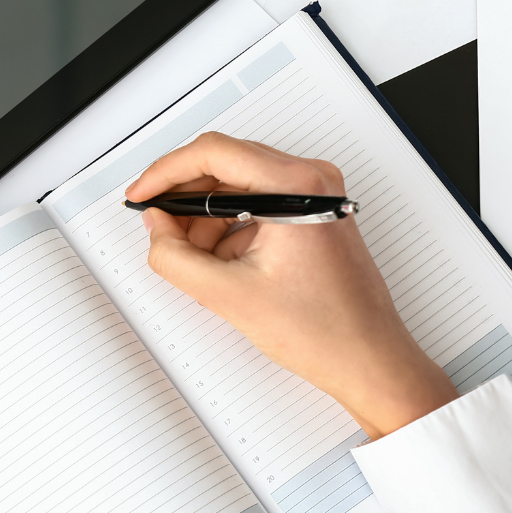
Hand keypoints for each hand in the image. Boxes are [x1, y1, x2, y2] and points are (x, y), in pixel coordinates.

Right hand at [125, 132, 455, 438]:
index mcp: (297, 186)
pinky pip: (256, 203)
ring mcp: (315, 194)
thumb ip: (174, 256)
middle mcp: (311, 179)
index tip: (142, 193)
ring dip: (206, 216)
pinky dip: (229, 227)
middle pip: (225, 164)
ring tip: (192, 257)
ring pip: (238, 184)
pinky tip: (219, 263)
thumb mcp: (228, 295)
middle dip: (184, 197)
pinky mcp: (313, 213)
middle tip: (157, 226)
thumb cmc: (325, 331)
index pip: (213, 152)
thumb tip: (155, 227)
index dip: (165, 172)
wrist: (369, 359)